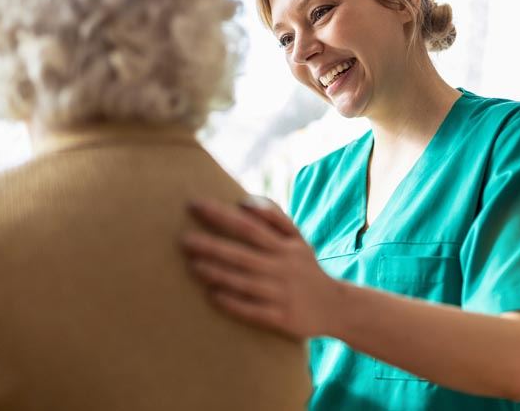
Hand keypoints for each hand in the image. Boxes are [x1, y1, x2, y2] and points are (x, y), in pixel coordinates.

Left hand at [180, 196, 340, 339]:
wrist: (335, 306)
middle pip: (243, 254)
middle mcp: (282, 268)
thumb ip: (274, 217)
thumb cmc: (306, 268)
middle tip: (184, 240)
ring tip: (193, 266)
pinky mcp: (282, 318)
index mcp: (285, 247)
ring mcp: (282, 294)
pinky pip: (254, 311)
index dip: (222, 215)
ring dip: (218, 274)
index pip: (250, 226)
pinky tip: (213, 296)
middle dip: (213, 246)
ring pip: (245, 282)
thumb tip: (244, 202)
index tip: (195, 206)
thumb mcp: (297, 239)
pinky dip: (234, 303)